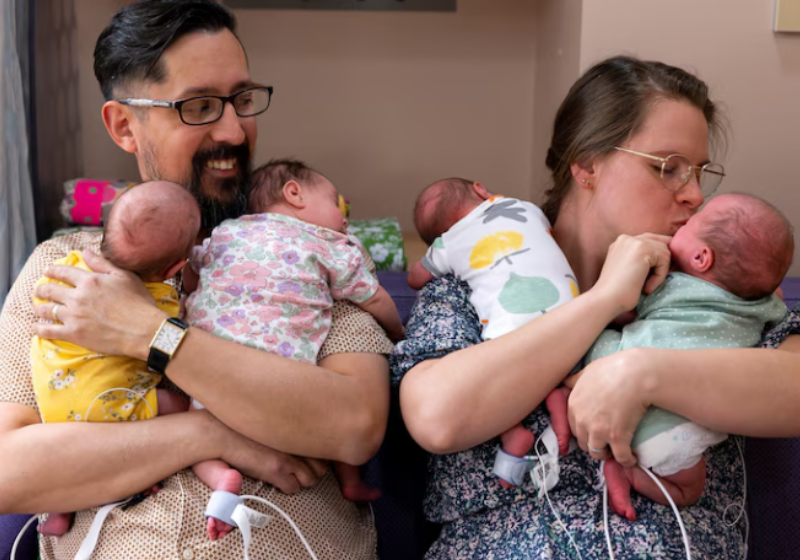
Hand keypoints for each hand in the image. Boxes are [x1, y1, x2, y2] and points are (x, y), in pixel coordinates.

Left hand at [33, 250, 166, 358]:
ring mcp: (74, 316)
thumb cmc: (139, 303)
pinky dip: (40, 328)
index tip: (47, 271)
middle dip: (42, 289)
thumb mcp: (125, 277)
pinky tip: (37, 327)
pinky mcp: (73, 334)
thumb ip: (102, 264)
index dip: (52, 270)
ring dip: (40, 308)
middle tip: (40, 291)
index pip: (63, 272)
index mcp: (90, 280)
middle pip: (50, 290)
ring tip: (39, 308)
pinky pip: (49, 330)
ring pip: (46, 309)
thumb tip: (86, 252)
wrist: (144, 330)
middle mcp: (77, 296)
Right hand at [219, 419, 328, 493]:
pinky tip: (278, 482)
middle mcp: (297, 438)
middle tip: (299, 468)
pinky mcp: (276, 468)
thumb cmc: (238, 425)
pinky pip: (294, 488)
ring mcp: (289, 454)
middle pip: (323, 463)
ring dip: (303, 480)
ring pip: (312, 478)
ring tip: (289, 476)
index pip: (322, 444)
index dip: (315, 454)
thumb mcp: (267, 422)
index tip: (305, 455)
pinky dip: (288, 488)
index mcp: (297, 424)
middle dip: (313, 469)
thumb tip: (304, 435)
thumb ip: (286, 428)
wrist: (216, 430)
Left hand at [566, 348, 654, 466]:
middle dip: (593, 445)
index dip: (584, 432)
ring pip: (597, 453)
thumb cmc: (612, 369)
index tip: (594, 432)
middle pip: (583, 443)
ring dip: (606, 454)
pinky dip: (627, 461)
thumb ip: (574, 380)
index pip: (573, 428)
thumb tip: (565, 381)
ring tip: (616, 452)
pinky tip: (632, 459)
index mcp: (573, 406)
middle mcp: (582, 421)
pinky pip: (620, 458)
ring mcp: (598, 431)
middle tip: (606, 443)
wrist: (634, 374)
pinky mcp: (617, 438)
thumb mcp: (586, 371)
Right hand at [592, 233, 671, 314]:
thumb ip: (641, 259)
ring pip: (664, 252)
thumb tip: (665, 256)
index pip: (650, 240)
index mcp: (621, 243)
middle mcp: (626, 238)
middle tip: (653, 281)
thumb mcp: (628, 270)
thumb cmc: (617, 292)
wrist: (606, 300)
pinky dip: (660, 277)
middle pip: (660, 242)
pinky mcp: (642, 249)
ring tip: (646, 286)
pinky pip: (665, 260)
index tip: (654, 274)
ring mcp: (634, 241)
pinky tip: (646, 287)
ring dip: (660, 272)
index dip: (657, 257)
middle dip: (661, 262)